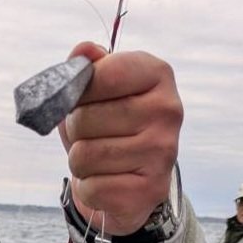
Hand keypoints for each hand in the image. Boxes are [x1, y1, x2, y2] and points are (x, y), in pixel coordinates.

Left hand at [59, 42, 182, 235]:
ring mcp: (163, 152)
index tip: (84, 101)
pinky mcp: (152, 189)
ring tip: (98, 162)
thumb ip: (90, 69)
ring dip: (79, 163)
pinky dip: (88, 190)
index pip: (103, 74)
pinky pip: (92, 188)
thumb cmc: (111, 129)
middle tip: (92, 138)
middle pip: (85, 119)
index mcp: (158, 74)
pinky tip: (106, 183)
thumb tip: (83, 52)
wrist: (134, 184)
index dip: (78, 92)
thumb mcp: (99, 91)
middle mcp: (168, 110)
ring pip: (84, 156)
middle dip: (75, 133)